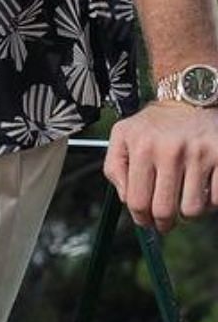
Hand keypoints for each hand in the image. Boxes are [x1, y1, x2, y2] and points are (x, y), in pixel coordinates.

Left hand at [104, 101, 217, 232]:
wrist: (188, 98)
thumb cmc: (153, 124)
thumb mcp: (123, 136)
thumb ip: (115, 167)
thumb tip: (126, 199)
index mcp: (142, 147)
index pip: (137, 200)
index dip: (141, 218)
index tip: (145, 222)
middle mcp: (170, 151)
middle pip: (165, 210)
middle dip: (163, 223)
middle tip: (164, 222)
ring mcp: (199, 154)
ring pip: (192, 209)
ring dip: (187, 213)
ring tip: (182, 201)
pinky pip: (216, 200)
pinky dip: (209, 203)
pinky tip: (201, 190)